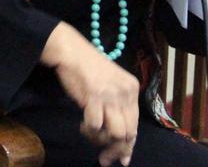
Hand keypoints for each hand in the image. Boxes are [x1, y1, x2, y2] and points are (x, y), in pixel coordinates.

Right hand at [41, 23, 139, 165]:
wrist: (71, 51)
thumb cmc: (87, 69)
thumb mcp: (110, 86)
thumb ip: (117, 108)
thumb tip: (119, 138)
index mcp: (132, 89)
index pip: (136, 125)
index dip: (129, 146)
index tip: (122, 161)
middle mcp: (126, 92)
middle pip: (129, 133)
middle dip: (117, 150)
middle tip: (104, 159)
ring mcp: (111, 94)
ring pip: (117, 133)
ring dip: (101, 140)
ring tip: (90, 133)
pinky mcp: (95, 96)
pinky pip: (96, 126)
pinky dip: (89, 130)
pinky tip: (82, 123)